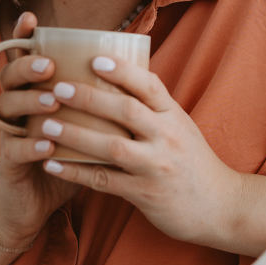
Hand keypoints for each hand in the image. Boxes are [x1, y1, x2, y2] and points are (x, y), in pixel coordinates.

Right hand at [0, 12, 81, 247]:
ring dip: (30, 102)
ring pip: (8, 107)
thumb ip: (96, 98)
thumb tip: (135, 68)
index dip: (23, 36)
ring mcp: (9, 134)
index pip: (23, 56)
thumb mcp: (82, 124)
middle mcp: (16, 107)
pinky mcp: (9, 164)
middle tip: (49, 66)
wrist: (38, 206)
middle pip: (10, 75)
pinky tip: (46, 144)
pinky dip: (30, 145)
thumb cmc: (67, 157)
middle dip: (27, 66)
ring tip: (51, 101)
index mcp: (33, 90)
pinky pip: (14, 149)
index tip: (32, 19)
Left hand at [35, 55, 242, 246]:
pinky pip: (104, 181)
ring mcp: (155, 166)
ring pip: (111, 147)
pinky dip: (76, 172)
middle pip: (126, 111)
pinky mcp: (144, 194)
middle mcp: (166, 137)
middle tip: (58, 88)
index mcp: (174, 115)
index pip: (150, 85)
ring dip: (76, 135)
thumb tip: (118, 77)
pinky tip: (51, 165)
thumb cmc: (192, 160)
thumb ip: (153, 107)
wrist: (220, 205)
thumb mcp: (180, 126)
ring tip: (46, 125)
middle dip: (89, 98)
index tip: (95, 59)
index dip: (123, 71)